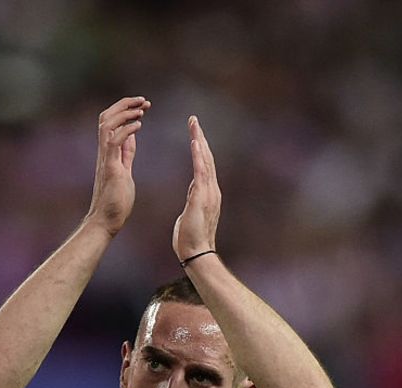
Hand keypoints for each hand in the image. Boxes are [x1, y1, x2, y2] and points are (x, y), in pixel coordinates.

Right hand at [85, 97, 148, 235]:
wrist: (107, 221)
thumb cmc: (116, 201)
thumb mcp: (124, 169)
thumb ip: (126, 152)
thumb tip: (131, 136)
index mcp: (109, 152)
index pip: (111, 121)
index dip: (126, 109)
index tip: (142, 105)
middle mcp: (104, 152)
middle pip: (106, 117)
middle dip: (125, 104)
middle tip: (143, 101)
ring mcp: (106, 159)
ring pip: (107, 125)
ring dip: (125, 113)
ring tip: (142, 110)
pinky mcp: (110, 168)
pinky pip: (114, 142)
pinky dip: (126, 130)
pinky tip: (139, 126)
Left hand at [172, 116, 220, 260]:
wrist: (196, 253)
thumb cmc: (190, 238)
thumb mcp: (190, 213)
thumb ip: (194, 199)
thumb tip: (194, 190)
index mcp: (206, 192)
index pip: (203, 164)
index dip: (199, 147)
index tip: (193, 132)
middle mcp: (211, 189)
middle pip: (206, 157)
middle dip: (200, 137)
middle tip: (193, 119)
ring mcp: (209, 192)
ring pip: (205, 160)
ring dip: (199, 141)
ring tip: (194, 124)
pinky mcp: (202, 197)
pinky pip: (201, 172)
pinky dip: (199, 156)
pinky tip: (195, 143)